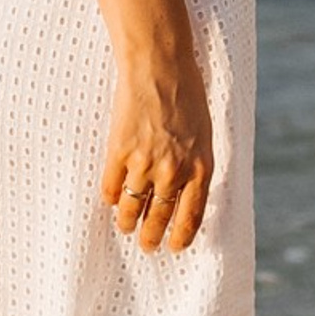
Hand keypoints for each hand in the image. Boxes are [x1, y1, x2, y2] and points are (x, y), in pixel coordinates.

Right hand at [100, 51, 212, 251]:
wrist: (160, 67)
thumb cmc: (188, 96)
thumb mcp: (204, 133)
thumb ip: (195, 164)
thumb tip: (184, 193)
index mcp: (201, 166)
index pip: (191, 216)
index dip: (181, 237)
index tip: (174, 248)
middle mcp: (173, 171)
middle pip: (159, 218)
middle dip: (151, 237)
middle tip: (147, 245)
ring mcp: (144, 163)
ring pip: (131, 209)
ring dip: (128, 221)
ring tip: (126, 225)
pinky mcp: (118, 152)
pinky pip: (111, 189)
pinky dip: (111, 198)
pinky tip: (113, 199)